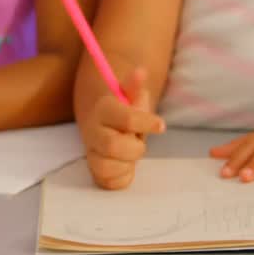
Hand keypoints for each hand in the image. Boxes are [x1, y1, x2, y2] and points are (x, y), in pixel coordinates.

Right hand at [82, 67, 164, 189]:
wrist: (103, 122)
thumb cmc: (123, 110)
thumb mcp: (130, 96)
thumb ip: (135, 87)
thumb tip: (141, 72)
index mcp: (103, 110)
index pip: (125, 118)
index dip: (145, 122)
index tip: (161, 125)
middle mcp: (92, 132)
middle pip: (114, 146)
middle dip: (134, 147)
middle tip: (137, 141)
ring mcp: (92, 153)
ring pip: (108, 167)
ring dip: (127, 163)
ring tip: (129, 153)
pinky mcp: (95, 172)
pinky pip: (110, 183)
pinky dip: (123, 176)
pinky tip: (125, 164)